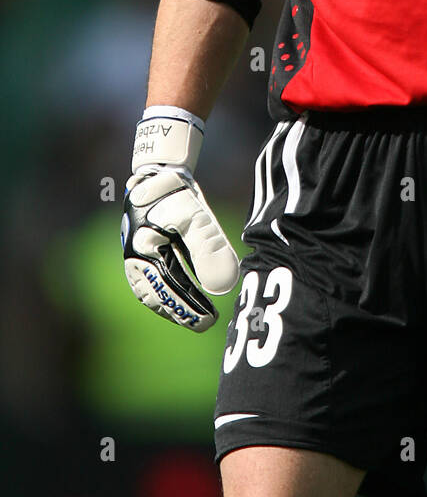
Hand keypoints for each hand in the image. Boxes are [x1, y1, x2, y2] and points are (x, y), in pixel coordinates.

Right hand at [121, 109, 238, 330]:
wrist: (159, 173)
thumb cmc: (176, 193)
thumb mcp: (196, 217)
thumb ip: (208, 249)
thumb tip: (222, 286)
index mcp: (142, 251)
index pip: (167, 289)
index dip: (187, 308)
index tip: (209, 321)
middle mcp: (134, 256)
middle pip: (155, 294)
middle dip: (179, 311)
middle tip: (205, 324)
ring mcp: (135, 254)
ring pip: (150, 290)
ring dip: (171, 305)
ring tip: (194, 316)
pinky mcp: (142, 251)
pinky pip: (151, 280)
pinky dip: (167, 292)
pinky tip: (185, 296)